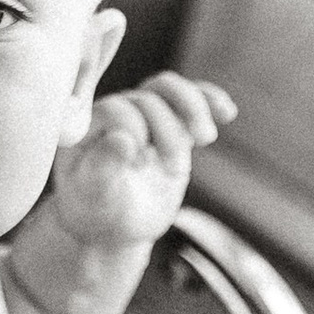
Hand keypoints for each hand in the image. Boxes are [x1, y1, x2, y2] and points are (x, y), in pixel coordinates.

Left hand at [45, 75, 234, 250]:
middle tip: (173, 170)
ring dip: (192, 108)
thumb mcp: (94, 197)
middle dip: (167, 132)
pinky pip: (190, 99)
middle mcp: (113, 112)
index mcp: (86, 125)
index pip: (116, 110)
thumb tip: (121, 139)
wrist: (116, 225)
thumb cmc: (96, 211)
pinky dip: (209, 100)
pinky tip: (227, 112)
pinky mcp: (170, 125)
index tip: (137, 163)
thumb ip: (102, 168)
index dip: (134, 131)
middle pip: (148, 100)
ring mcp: (143, 116)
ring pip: (168, 88)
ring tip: (205, 138)